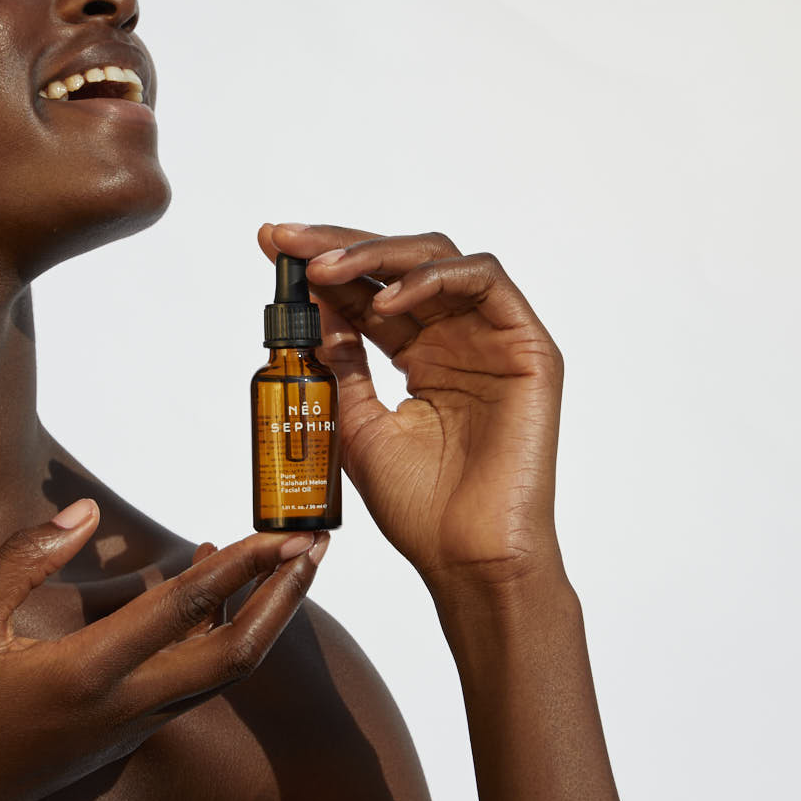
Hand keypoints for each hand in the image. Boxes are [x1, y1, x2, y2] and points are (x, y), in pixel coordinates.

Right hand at [0, 499, 329, 800]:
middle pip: (235, 656)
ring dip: (264, 617)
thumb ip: (24, 558)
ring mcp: (135, 725)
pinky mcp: (132, 731)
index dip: (238, 567)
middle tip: (314, 547)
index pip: (183, 611)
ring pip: (224, 673)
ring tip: (287, 564)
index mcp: (87, 673)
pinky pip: (196, 679)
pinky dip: (222, 634)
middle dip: (283, 599)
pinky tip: (217, 594)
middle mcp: (127, 705)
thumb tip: (83, 512)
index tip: (277, 534)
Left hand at [258, 223, 564, 590]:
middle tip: (287, 242)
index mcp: (421, 357)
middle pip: (399, 264)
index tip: (272, 250)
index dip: (323, 268)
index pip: (369, 294)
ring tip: (325, 270)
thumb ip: (341, 363)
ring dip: (377, 254)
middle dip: (338, 245)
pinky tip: (385, 300)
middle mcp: (457, 339)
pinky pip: (485, 281)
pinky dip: (432, 278)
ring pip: (439, 259)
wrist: (466, 558)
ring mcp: (493, 339)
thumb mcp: (357, 423)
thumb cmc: (419, 507)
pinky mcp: (528, 347)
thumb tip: (311, 308)